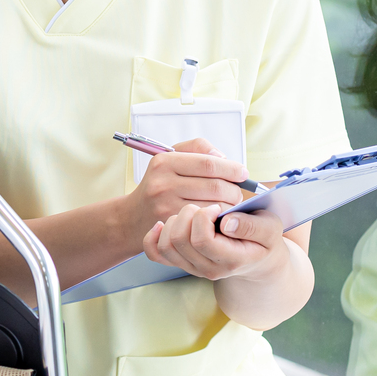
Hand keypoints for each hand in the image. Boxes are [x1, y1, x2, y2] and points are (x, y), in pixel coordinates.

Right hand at [125, 137, 248, 235]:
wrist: (133, 217)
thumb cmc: (160, 184)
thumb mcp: (171, 158)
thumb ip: (198, 149)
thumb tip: (223, 157)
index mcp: (164, 162)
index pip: (208, 163)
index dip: (231, 168)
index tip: (242, 172)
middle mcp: (163, 184)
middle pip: (215, 186)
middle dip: (234, 189)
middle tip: (238, 191)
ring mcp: (167, 207)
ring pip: (214, 206)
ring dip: (229, 206)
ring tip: (230, 203)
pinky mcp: (173, 226)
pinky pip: (207, 222)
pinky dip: (218, 218)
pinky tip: (218, 216)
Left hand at [142, 203, 290, 282]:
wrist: (257, 258)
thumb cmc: (263, 238)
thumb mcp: (270, 228)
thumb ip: (253, 226)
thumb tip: (227, 222)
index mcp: (231, 259)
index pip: (202, 240)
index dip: (204, 217)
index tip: (216, 206)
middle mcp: (208, 269)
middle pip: (180, 240)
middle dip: (188, 214)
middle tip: (204, 207)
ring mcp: (192, 267)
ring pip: (166, 245)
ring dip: (174, 221)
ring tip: (192, 213)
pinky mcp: (181, 262)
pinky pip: (156, 253)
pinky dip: (153, 237)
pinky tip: (162, 224)